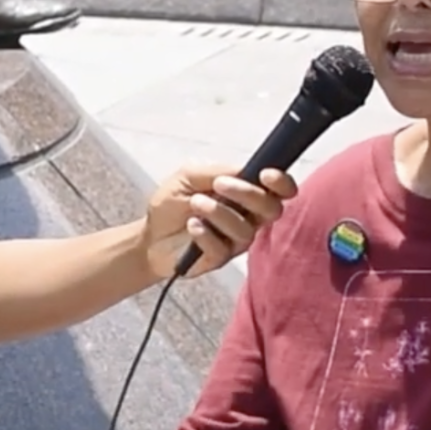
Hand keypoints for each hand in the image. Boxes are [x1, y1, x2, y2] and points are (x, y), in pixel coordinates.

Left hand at [145, 165, 298, 278]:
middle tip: (219, 185)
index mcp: (245, 195)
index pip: (279, 191)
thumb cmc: (172, 204)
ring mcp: (235, 241)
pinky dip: (205, 233)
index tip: (265, 174)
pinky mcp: (219, 258)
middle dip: (247, 194)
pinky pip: (222, 248)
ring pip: (246, 230)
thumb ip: (216, 171)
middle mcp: (247, 218)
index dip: (281, 183)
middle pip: (271, 210)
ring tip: (195, 204)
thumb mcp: (188, 176)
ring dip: (219, 213)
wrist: (149, 235)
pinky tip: (191, 226)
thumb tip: (242, 170)